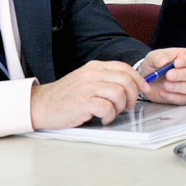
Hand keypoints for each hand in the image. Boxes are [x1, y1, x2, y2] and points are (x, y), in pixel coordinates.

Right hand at [30, 60, 145, 129]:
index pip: (125, 68)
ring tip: (112, 112)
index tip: (144, 89)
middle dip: (133, 94)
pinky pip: (107, 108)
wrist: (41, 105)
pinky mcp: (83, 102)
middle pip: (126, 80)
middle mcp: (92, 74)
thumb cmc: (65, 96)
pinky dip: (110, 116)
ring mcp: (88, 87)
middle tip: (129, 105)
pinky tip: (103, 118)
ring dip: (120, 107)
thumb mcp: (86, 79)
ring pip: (119, 93)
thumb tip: (130, 83)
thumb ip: (104, 78)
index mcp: (95, 67)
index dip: (138, 79)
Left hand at [140, 48, 185, 104]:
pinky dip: (172, 97)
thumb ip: (158, 58)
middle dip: (183, 74)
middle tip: (169, 75)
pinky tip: (163, 93)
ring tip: (165, 85)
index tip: (176, 63)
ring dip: (178, 87)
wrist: (148, 80)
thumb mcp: (153, 57)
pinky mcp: (184, 97)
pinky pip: (183, 99)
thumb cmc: (155, 65)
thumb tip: (163, 61)